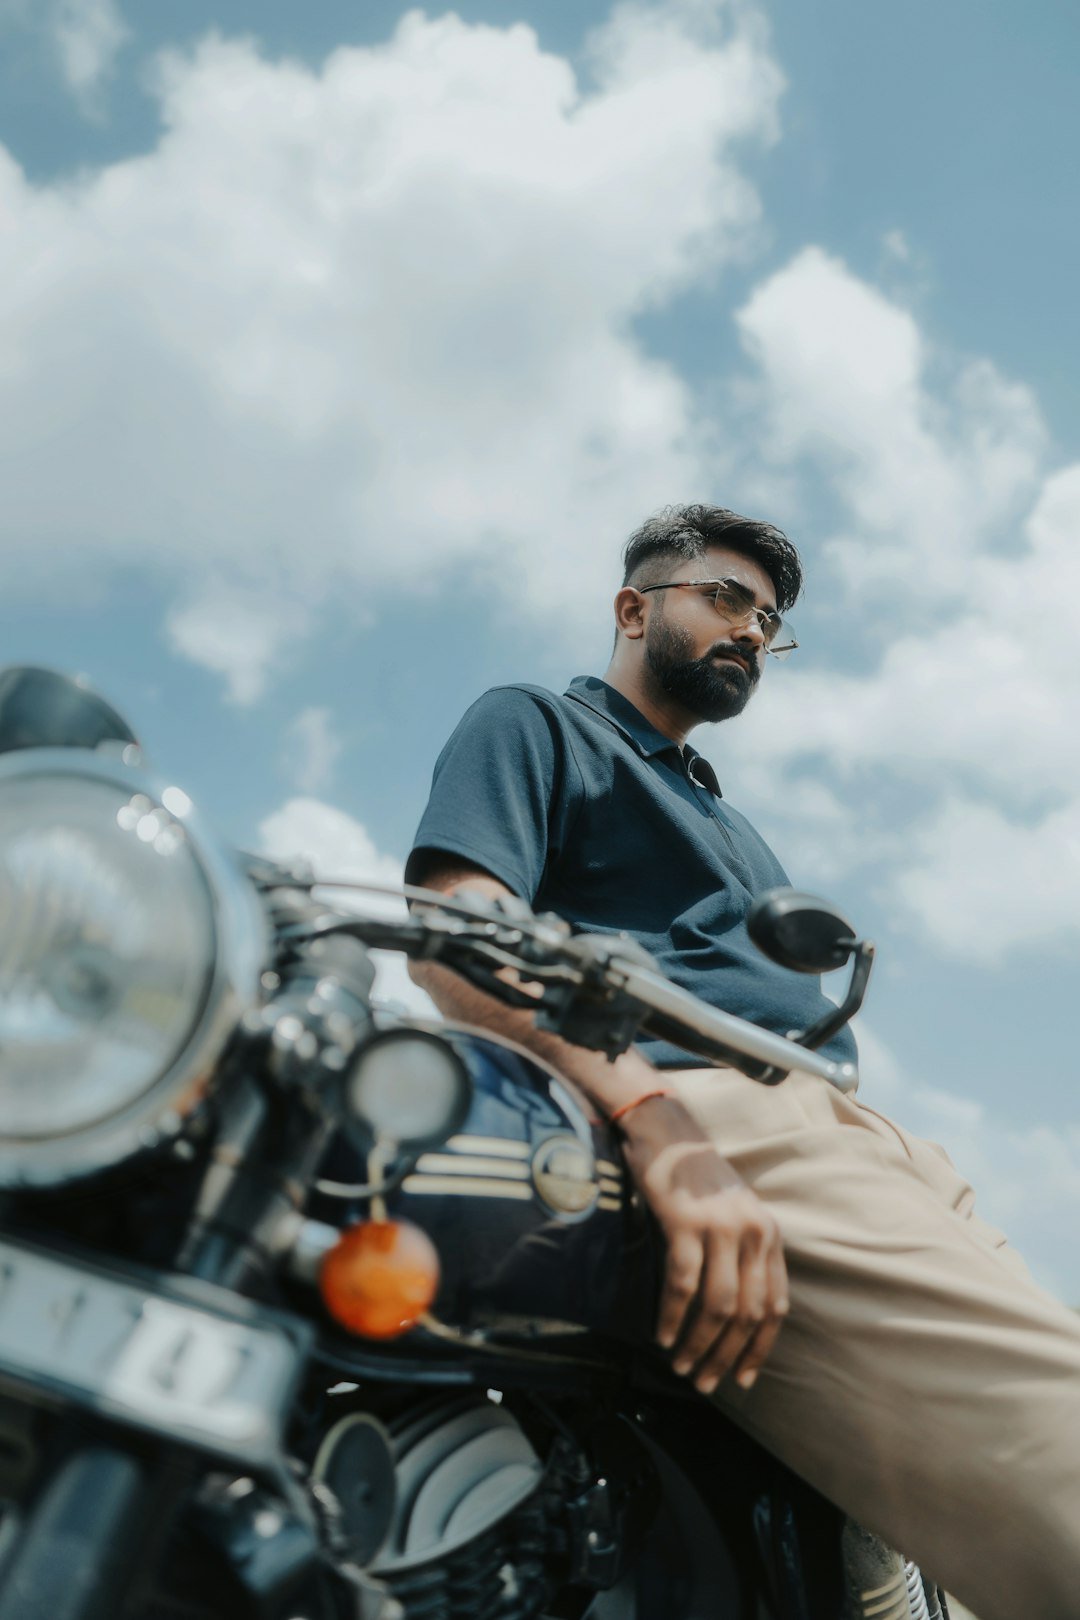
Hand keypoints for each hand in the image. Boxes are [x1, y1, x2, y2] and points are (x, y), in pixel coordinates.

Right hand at [618, 1096, 788, 1394]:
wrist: (667, 1130)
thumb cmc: (696, 1176)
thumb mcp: (733, 1213)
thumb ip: (740, 1254)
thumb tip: (733, 1315)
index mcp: (769, 1234)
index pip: (775, 1306)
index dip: (759, 1348)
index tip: (742, 1378)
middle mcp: (753, 1232)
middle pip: (747, 1312)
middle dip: (726, 1356)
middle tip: (704, 1383)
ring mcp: (721, 1227)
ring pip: (717, 1305)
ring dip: (699, 1344)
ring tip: (682, 1367)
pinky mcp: (687, 1222)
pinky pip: (683, 1283)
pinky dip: (674, 1317)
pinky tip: (663, 1335)